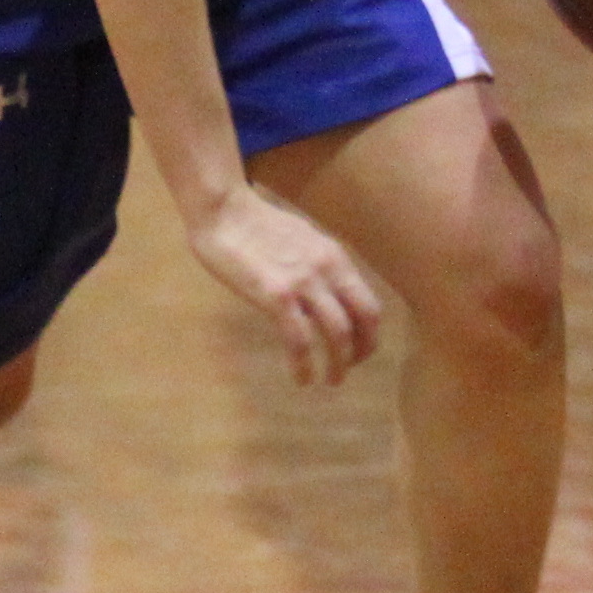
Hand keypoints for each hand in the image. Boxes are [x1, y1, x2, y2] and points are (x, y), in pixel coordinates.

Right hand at [190, 182, 381, 386]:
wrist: (223, 211)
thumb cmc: (254, 224)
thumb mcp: (301, 239)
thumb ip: (317, 265)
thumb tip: (325, 292)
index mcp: (334, 256)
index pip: (368, 303)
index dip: (369, 334)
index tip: (357, 350)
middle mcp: (327, 269)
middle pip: (364, 320)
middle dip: (362, 351)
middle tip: (348, 369)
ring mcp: (303, 283)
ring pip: (338, 334)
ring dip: (338, 365)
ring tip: (329, 380)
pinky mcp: (276, 296)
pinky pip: (300, 340)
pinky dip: (304, 366)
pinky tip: (300, 378)